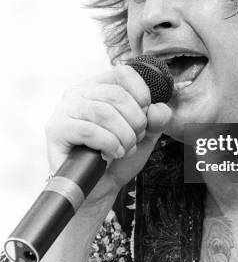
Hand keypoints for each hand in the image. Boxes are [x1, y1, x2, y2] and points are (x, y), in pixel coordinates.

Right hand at [45, 65, 171, 206]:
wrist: (99, 187)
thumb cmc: (119, 155)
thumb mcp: (145, 134)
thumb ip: (157, 119)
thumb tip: (156, 109)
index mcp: (100, 86)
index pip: (124, 73)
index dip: (142, 93)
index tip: (146, 115)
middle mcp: (80, 92)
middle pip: (117, 95)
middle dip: (136, 121)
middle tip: (136, 139)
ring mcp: (65, 109)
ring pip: (104, 112)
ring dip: (124, 135)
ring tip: (124, 149)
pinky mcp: (56, 130)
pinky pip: (89, 131)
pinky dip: (108, 144)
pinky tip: (111, 154)